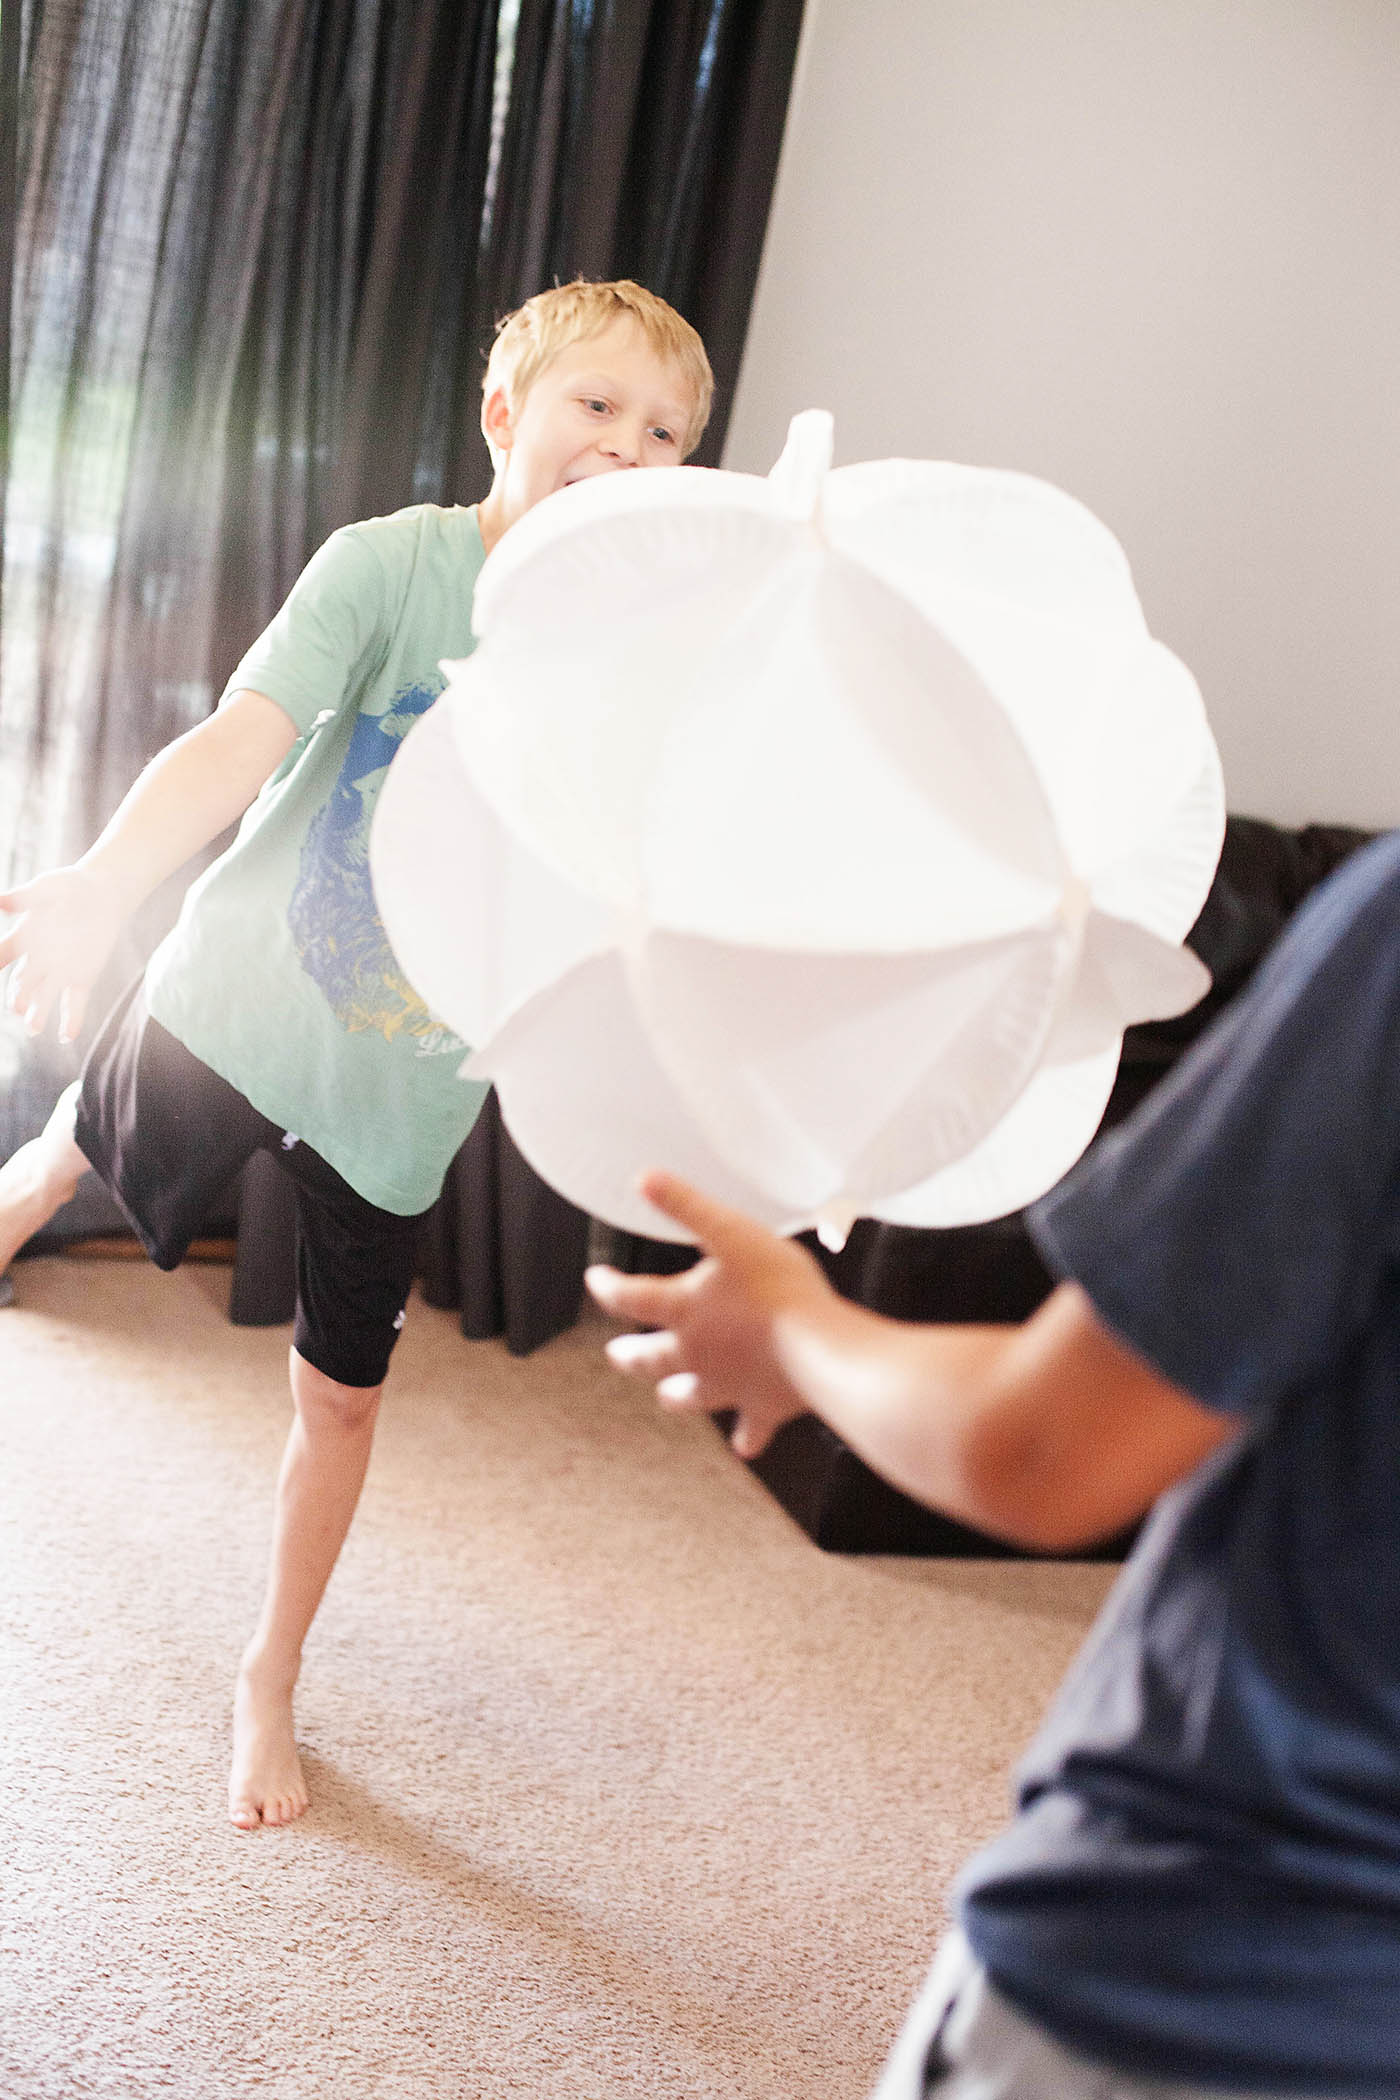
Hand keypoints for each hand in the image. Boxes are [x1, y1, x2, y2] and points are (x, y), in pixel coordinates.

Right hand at [0, 864, 127, 1042]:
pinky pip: (75, 1003)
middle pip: (22, 983)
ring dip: (38, 1013)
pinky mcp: (82, 978)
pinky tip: (67, 1036)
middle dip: (18, 996)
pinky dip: (72, 1019)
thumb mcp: (45, 889)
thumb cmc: (68, 887)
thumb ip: (24, 898)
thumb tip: (0, 902)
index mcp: (22, 938)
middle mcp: (37, 960)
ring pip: (44, 997)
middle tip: (16, 1007)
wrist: (101, 893)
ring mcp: (59, 971)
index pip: (1, 955)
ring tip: (33, 1029)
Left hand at [586, 1170, 835, 1457]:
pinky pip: (751, 1429)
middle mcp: (697, 1354)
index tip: (596, 1279)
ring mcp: (729, 1386)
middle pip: (651, 1358)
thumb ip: (687, 1205)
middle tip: (617, 1354)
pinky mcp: (764, 1408)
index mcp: (684, 1310)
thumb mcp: (731, 1232)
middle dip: (631, 1354)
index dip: (608, 1287)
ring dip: (676, 1396)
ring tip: (667, 1398)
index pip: (631, 1298)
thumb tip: (643, 1178)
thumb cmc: (780, 1287)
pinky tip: (745, 1445)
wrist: (821, 1349)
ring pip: (691, 1397)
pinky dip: (747, 1437)